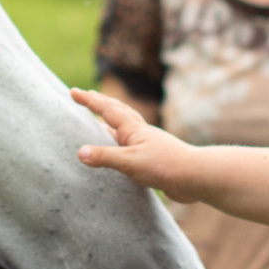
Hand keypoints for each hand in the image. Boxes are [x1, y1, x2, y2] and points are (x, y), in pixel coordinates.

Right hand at [73, 87, 208, 200]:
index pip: (106, 110)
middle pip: (118, 112)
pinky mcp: (153, 158)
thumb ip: (106, 157)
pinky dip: (120, 142)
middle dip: (100, 103)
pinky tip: (120, 150)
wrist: (195, 177)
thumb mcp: (130, 162)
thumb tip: (80, 152)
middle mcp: (140, 133)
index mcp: (133, 129)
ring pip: (125, 127)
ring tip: (100, 120)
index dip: (89, 101)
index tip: (73, 91)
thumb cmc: (164, 166)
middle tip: (87, 96)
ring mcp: (148, 144)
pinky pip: (131, 145)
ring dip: (111, 120)